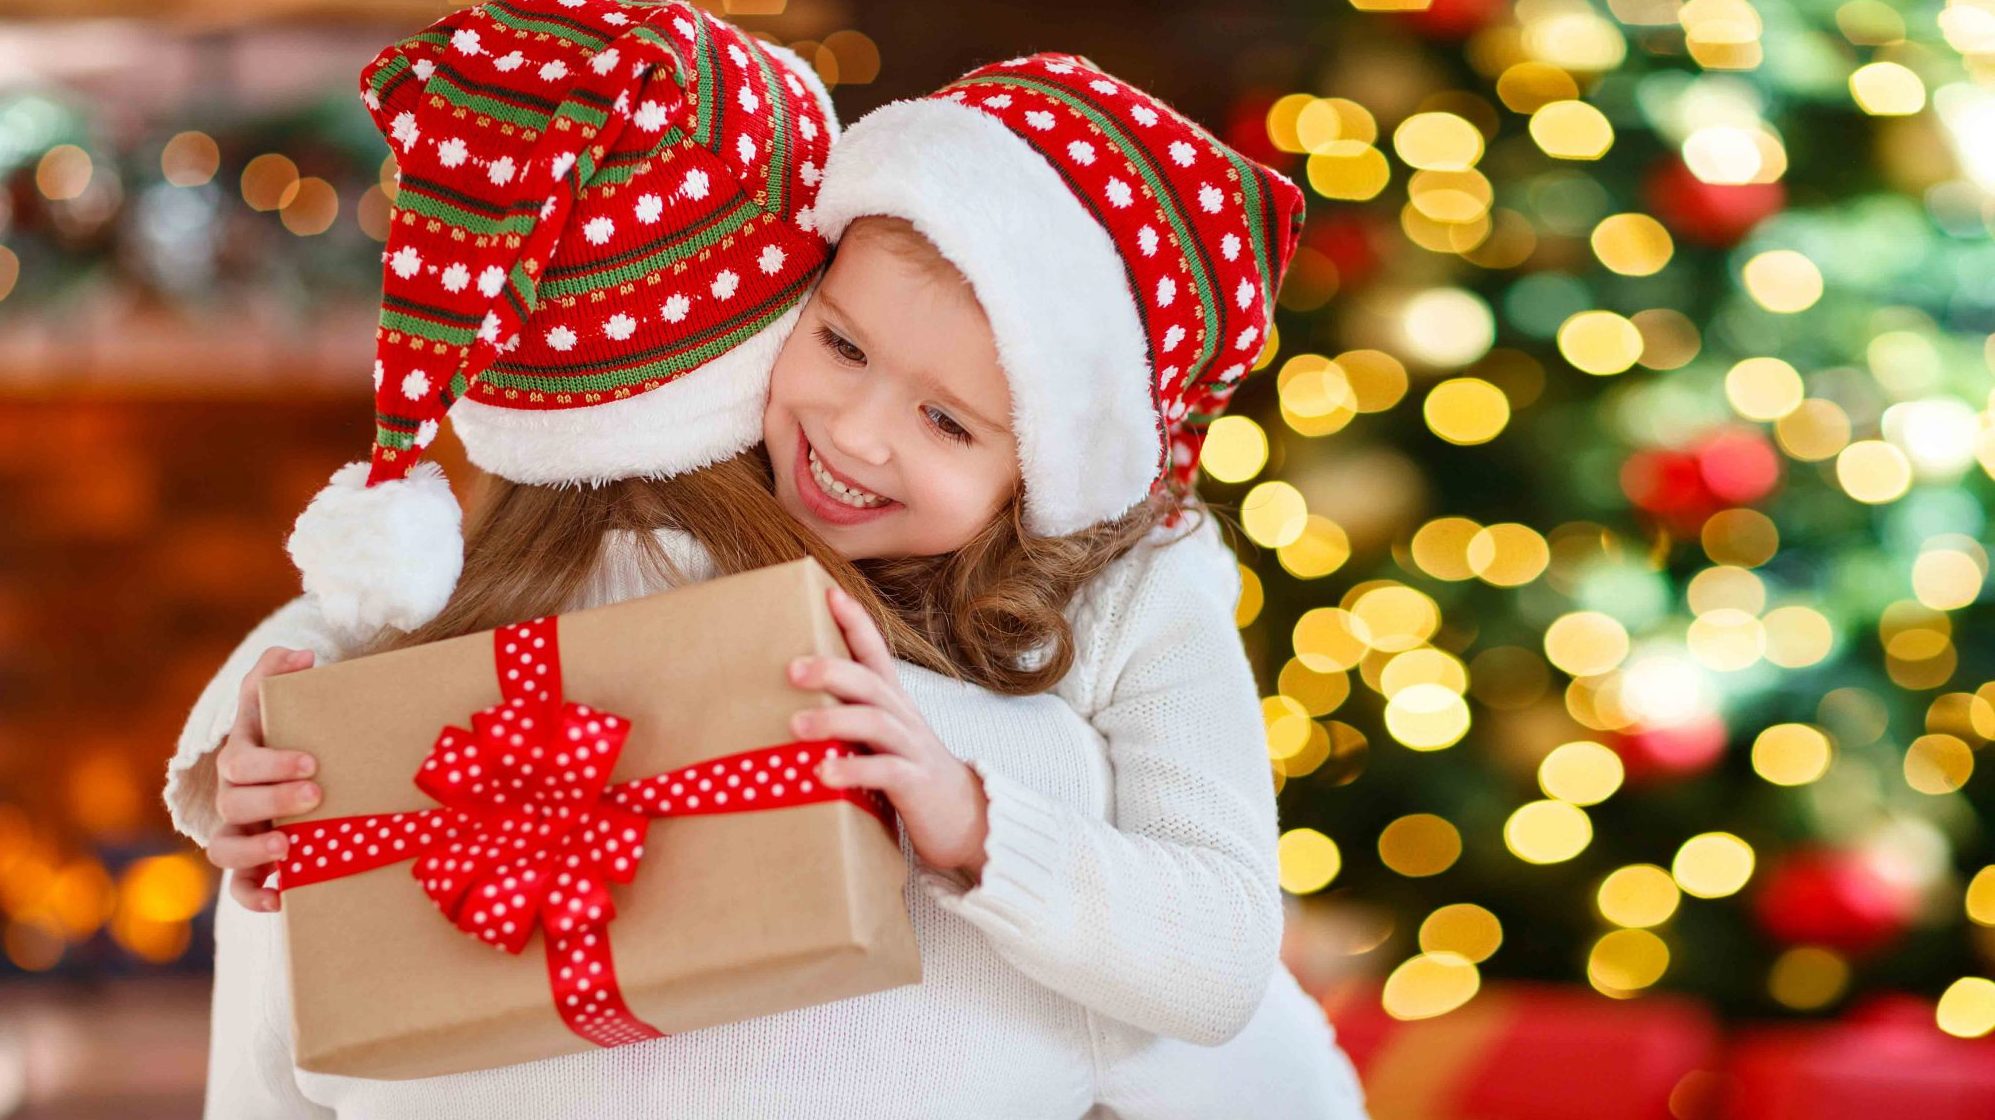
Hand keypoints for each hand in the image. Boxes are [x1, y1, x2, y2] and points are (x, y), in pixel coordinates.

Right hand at [207, 646, 321, 911]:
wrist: (295, 771)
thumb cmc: (289, 734)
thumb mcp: (280, 702)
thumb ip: (279, 672)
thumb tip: (302, 654)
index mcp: (241, 758)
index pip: (240, 760)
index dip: (271, 763)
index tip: (312, 762)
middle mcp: (232, 797)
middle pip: (234, 802)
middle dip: (273, 799)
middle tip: (316, 794)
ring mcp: (238, 832)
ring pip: (223, 848)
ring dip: (253, 852)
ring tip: (290, 847)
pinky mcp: (248, 865)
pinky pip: (237, 888)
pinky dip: (253, 897)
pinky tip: (281, 900)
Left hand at [788, 585, 990, 879]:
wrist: (968, 820)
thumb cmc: (911, 777)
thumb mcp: (883, 742)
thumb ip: (850, 724)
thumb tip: (788, 711)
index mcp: (895, 704)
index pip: (876, 653)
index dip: (856, 621)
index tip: (830, 591)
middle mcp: (904, 718)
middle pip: (870, 682)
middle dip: (832, 669)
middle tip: (791, 668)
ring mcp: (913, 749)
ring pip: (875, 723)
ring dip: (834, 719)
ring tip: (796, 725)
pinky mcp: (916, 784)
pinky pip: (885, 772)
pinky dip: (853, 770)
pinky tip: (823, 774)